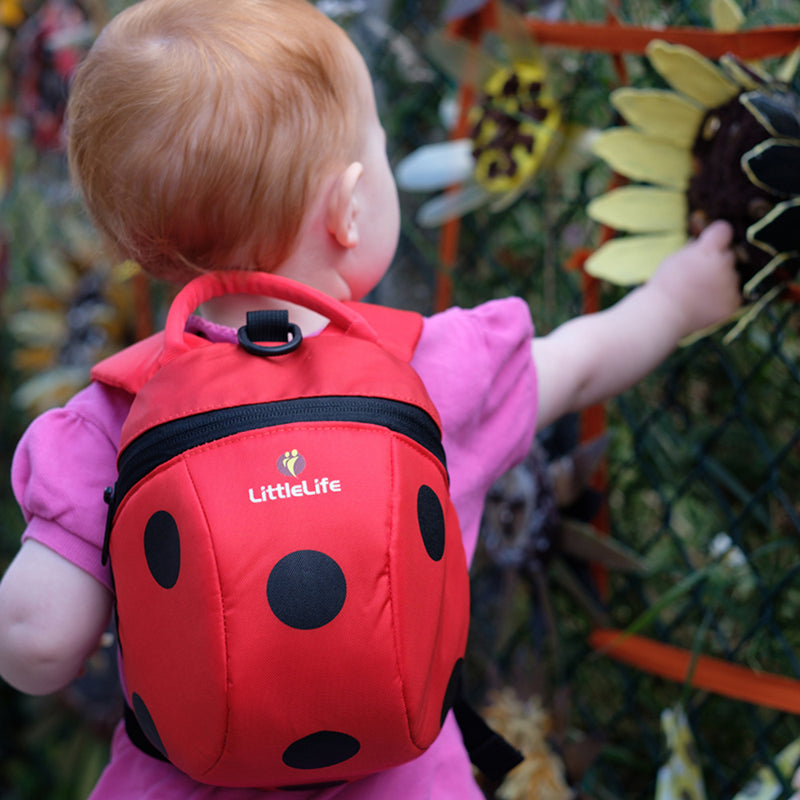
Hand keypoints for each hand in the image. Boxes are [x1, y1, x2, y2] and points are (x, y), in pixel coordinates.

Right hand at [647, 220, 739, 337]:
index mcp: (708, 249)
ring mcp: (731, 283)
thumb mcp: (675, 258)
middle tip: (698, 275)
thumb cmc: (665, 285)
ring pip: (732, 276)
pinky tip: (704, 303)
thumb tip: (705, 241)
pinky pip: (733, 295)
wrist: (664, 314)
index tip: (712, 242)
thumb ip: (695, 248)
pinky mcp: (734, 301)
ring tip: (699, 293)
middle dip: (717, 262)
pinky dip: (722, 299)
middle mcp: (724, 263)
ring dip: (720, 281)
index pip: (723, 230)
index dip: (717, 236)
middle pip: (729, 255)